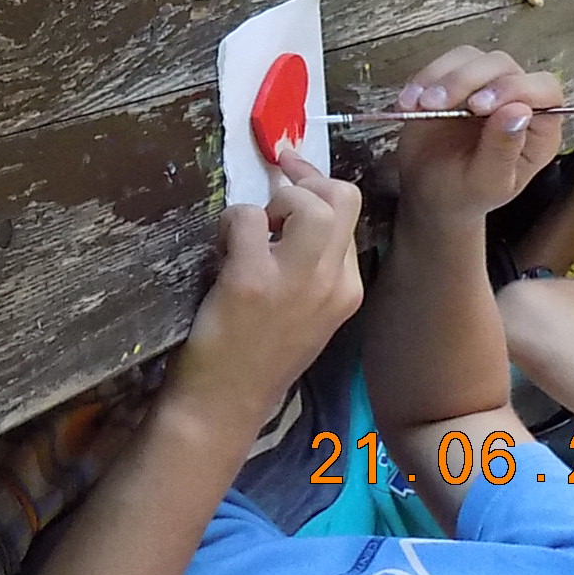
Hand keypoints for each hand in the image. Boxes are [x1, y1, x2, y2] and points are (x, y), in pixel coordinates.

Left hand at [168, 151, 363, 435]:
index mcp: (349, 288)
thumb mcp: (307, 309)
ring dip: (270, 202)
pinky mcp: (253, 280)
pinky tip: (222, 253)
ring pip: (306, 202)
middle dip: (305, 180)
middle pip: (341, 196)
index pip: (351, 212)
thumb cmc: (259, 352)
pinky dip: (230, 223)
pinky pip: (247, 217)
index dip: (319, 185)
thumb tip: (293, 203)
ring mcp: (296, 281)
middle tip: (274, 188)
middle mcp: (333, 282)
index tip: (292, 172)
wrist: (226, 403)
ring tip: (251, 232)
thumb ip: (312, 261)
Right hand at [392, 46, 566, 221]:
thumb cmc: (464, 193)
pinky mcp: (455, 81)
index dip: (515, 89)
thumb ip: (503, 149)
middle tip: (439, 104)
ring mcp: (484, 87)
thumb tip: (518, 111)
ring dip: (442, 77)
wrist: (428, 192)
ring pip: (471, 58)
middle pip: (502, 66)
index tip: (478, 106)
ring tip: (421, 105)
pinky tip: (408, 103)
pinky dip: (423, 79)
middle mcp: (515, 101)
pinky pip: (443, 64)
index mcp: (538, 130)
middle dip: (468, 80)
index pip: (544, 90)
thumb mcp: (487, 183)